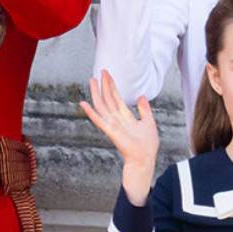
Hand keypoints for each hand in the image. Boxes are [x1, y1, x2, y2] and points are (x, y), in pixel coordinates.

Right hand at [79, 70, 158, 204]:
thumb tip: (141, 96)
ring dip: (96, 93)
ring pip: (102, 106)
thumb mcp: (149, 122)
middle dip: (104, 85)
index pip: (116, 98)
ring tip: (92, 80)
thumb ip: (144, 109)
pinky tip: (83, 104)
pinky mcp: (110, 131)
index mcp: (125, 117)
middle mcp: (116, 119)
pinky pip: (99, 120)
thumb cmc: (147, 145)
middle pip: (107, 99)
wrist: (145, 159)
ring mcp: (112, 125)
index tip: (107, 74)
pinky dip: (90, 112)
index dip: (111, 86)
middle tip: (100, 72)